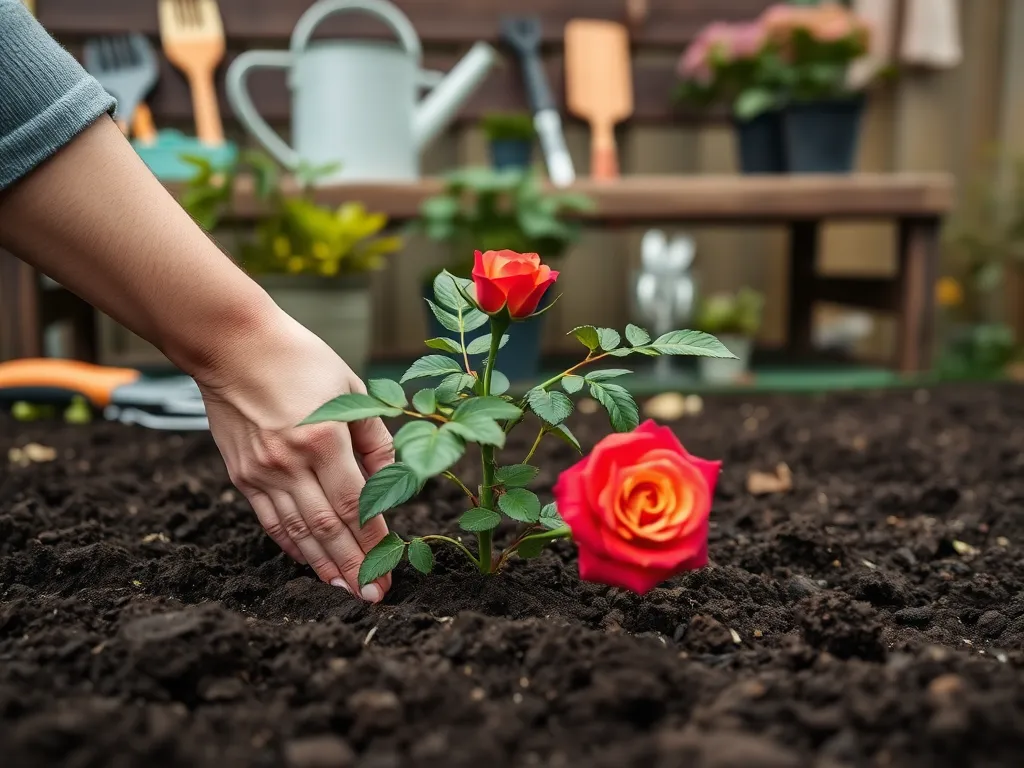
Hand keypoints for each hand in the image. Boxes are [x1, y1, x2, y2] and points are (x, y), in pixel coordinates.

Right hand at [195, 314, 393, 602]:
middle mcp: (290, 462)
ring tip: (345, 590)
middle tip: (373, 597)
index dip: (374, 542)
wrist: (232, 344)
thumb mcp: (351, 387)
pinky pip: (269, 521)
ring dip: (323, 566)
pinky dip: (291, 546)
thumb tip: (394, 479)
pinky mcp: (242, 475)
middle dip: (353, 567)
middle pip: (327, 529)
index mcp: (323, 438)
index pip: (355, 506)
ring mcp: (262, 472)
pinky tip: (308, 563)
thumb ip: (374, 438)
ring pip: (297, 533)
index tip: (391, 569)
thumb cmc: (300, 358)